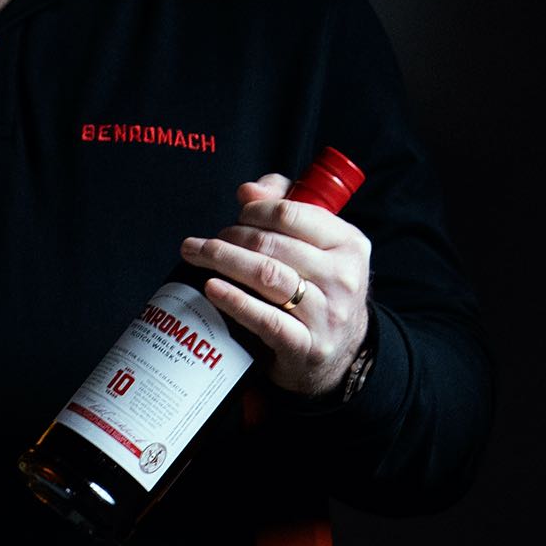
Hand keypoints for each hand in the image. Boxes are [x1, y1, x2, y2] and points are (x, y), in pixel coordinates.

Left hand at [180, 172, 370, 397]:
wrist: (340, 354)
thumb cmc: (321, 289)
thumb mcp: (318, 245)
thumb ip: (285, 208)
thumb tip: (248, 191)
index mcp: (348, 244)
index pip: (291, 214)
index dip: (255, 210)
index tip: (237, 215)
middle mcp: (343, 277)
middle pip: (272, 245)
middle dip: (231, 236)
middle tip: (208, 241)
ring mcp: (327, 314)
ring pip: (266, 276)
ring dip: (223, 260)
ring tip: (197, 254)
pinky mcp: (307, 346)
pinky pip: (264, 318)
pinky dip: (233, 300)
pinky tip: (211, 288)